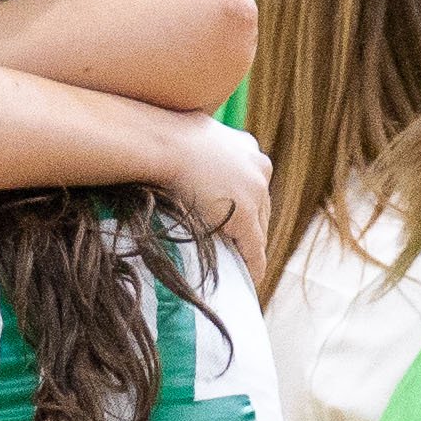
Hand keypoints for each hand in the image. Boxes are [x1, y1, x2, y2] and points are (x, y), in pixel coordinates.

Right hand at [153, 113, 269, 273]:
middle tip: (241, 254)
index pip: (251, 187)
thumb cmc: (161, 141)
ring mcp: (255, 191)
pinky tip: (251, 280)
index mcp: (246, 147)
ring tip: (246, 270)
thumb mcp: (187, 141)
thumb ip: (197, 155)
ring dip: (251, 250)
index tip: (236, 227)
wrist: (160, 144)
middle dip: (251, 231)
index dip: (244, 209)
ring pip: (259, 230)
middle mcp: (258, 166)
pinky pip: (254, 249)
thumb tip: (181, 158)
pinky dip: (254, 266)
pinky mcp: (245, 216)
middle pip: (261, 209)